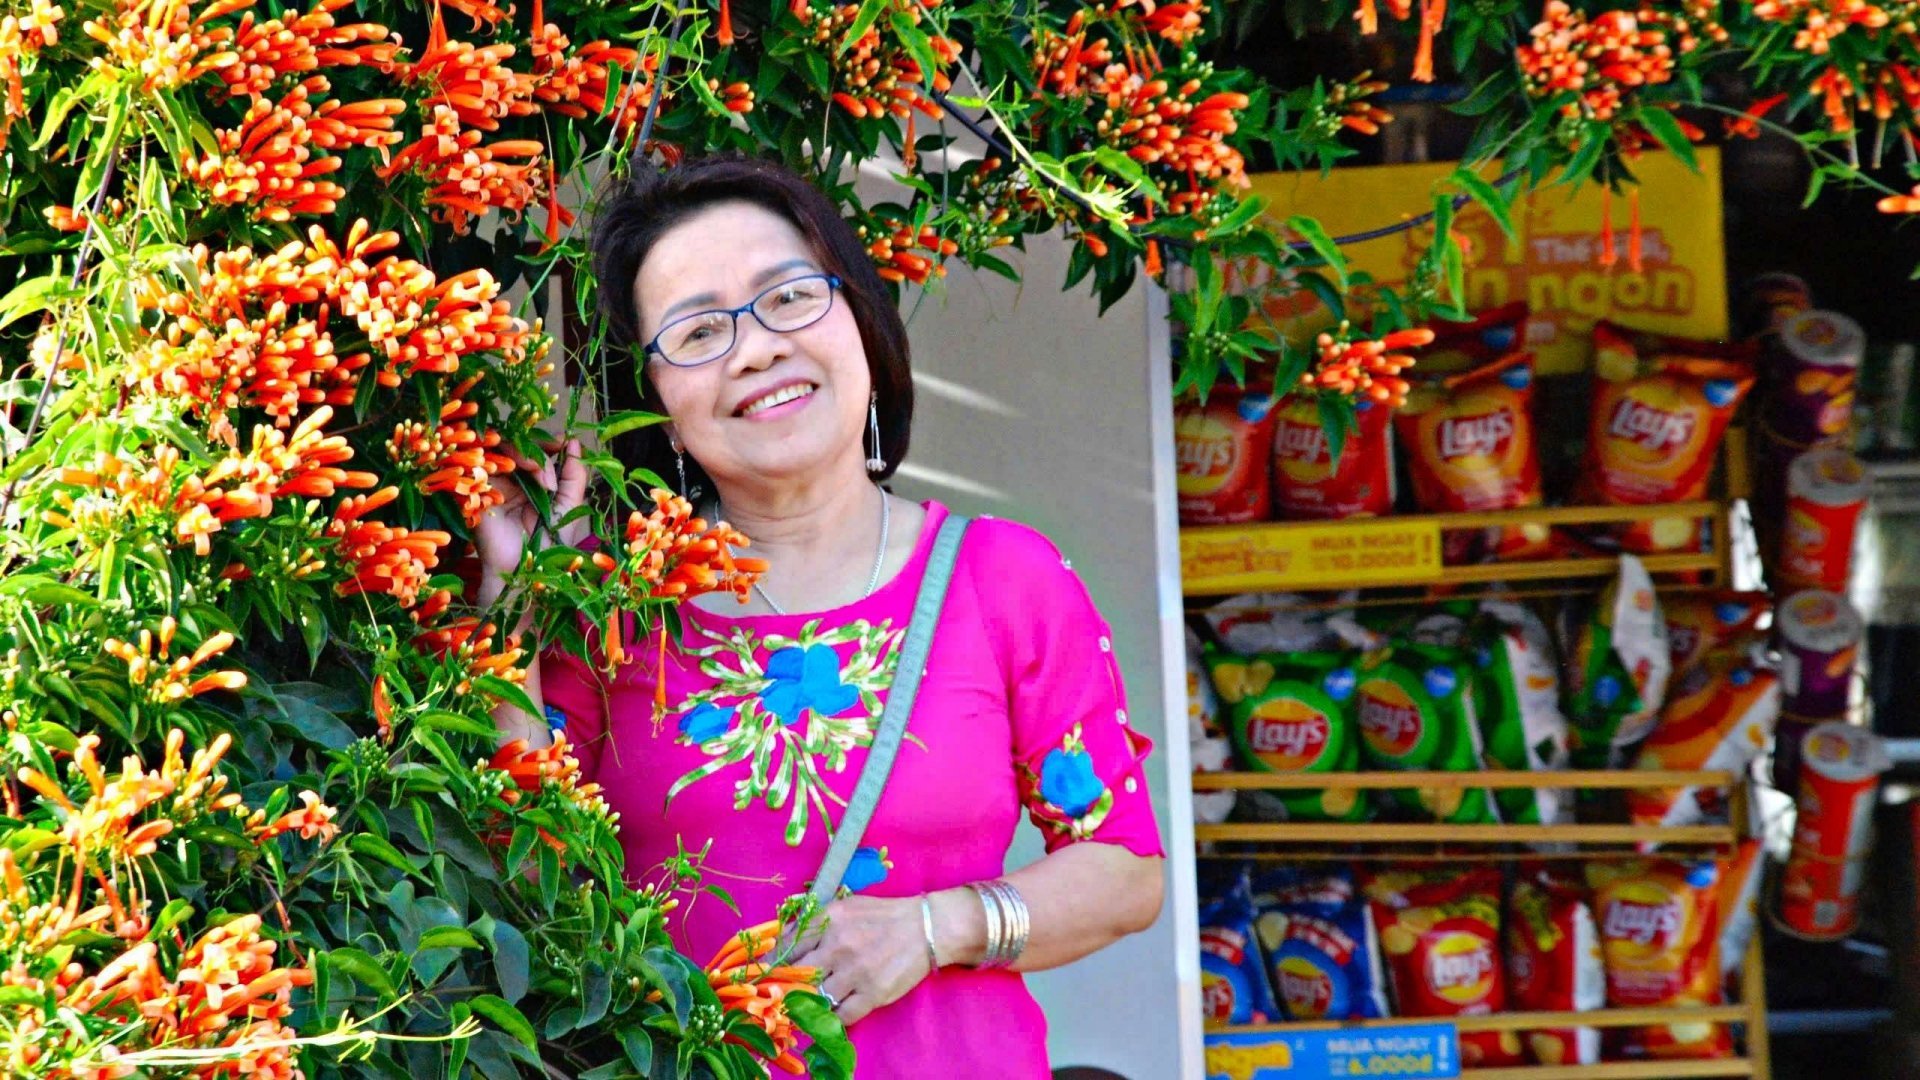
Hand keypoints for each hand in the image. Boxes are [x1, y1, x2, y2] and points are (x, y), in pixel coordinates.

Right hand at [473, 437, 587, 605]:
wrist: (524, 573)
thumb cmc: (548, 546)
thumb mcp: (569, 507)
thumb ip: (574, 475)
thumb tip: (573, 442)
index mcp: (533, 482)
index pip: (538, 449)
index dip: (549, 441)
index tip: (563, 442)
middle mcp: (513, 480)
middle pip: (521, 445)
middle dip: (540, 453)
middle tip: (552, 477)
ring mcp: (495, 484)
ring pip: (504, 450)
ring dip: (527, 457)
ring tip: (543, 481)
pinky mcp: (478, 490)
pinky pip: (485, 463)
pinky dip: (504, 462)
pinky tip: (518, 473)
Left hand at [787, 895, 934, 1025]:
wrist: (924, 927)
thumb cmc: (882, 916)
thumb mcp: (845, 907)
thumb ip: (815, 922)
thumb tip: (781, 939)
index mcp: (829, 920)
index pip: (787, 947)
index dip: (774, 963)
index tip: (768, 972)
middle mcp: (839, 946)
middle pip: (797, 976)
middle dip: (786, 986)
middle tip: (782, 993)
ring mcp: (856, 972)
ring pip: (817, 998)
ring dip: (810, 1003)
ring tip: (808, 1003)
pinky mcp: (874, 993)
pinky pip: (842, 1015)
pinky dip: (833, 1017)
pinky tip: (832, 1012)